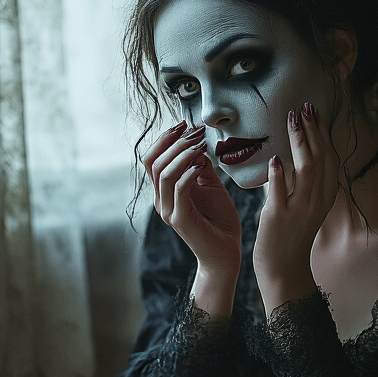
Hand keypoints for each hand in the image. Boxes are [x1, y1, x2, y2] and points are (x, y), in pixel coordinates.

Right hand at [142, 121, 242, 285]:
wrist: (225, 252)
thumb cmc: (219, 220)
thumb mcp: (210, 185)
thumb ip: (200, 166)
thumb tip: (197, 143)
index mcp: (164, 191)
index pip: (153, 159)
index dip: (166, 138)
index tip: (186, 124)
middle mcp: (161, 200)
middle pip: (152, 162)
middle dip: (172, 141)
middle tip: (193, 130)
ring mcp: (168, 210)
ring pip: (163, 173)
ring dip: (182, 153)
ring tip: (199, 143)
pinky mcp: (180, 219)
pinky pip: (178, 189)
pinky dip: (188, 172)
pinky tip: (201, 164)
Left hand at [253, 102, 339, 315]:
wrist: (284, 267)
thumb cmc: (291, 233)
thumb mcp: (306, 205)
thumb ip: (305, 181)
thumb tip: (298, 150)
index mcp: (326, 195)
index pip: (329, 157)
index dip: (322, 133)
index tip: (313, 111)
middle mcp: (317, 200)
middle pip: (321, 158)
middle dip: (312, 130)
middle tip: (303, 107)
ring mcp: (300, 209)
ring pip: (306, 169)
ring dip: (300, 142)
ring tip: (292, 120)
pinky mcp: (280, 218)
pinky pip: (281, 192)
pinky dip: (279, 175)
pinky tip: (275, 159)